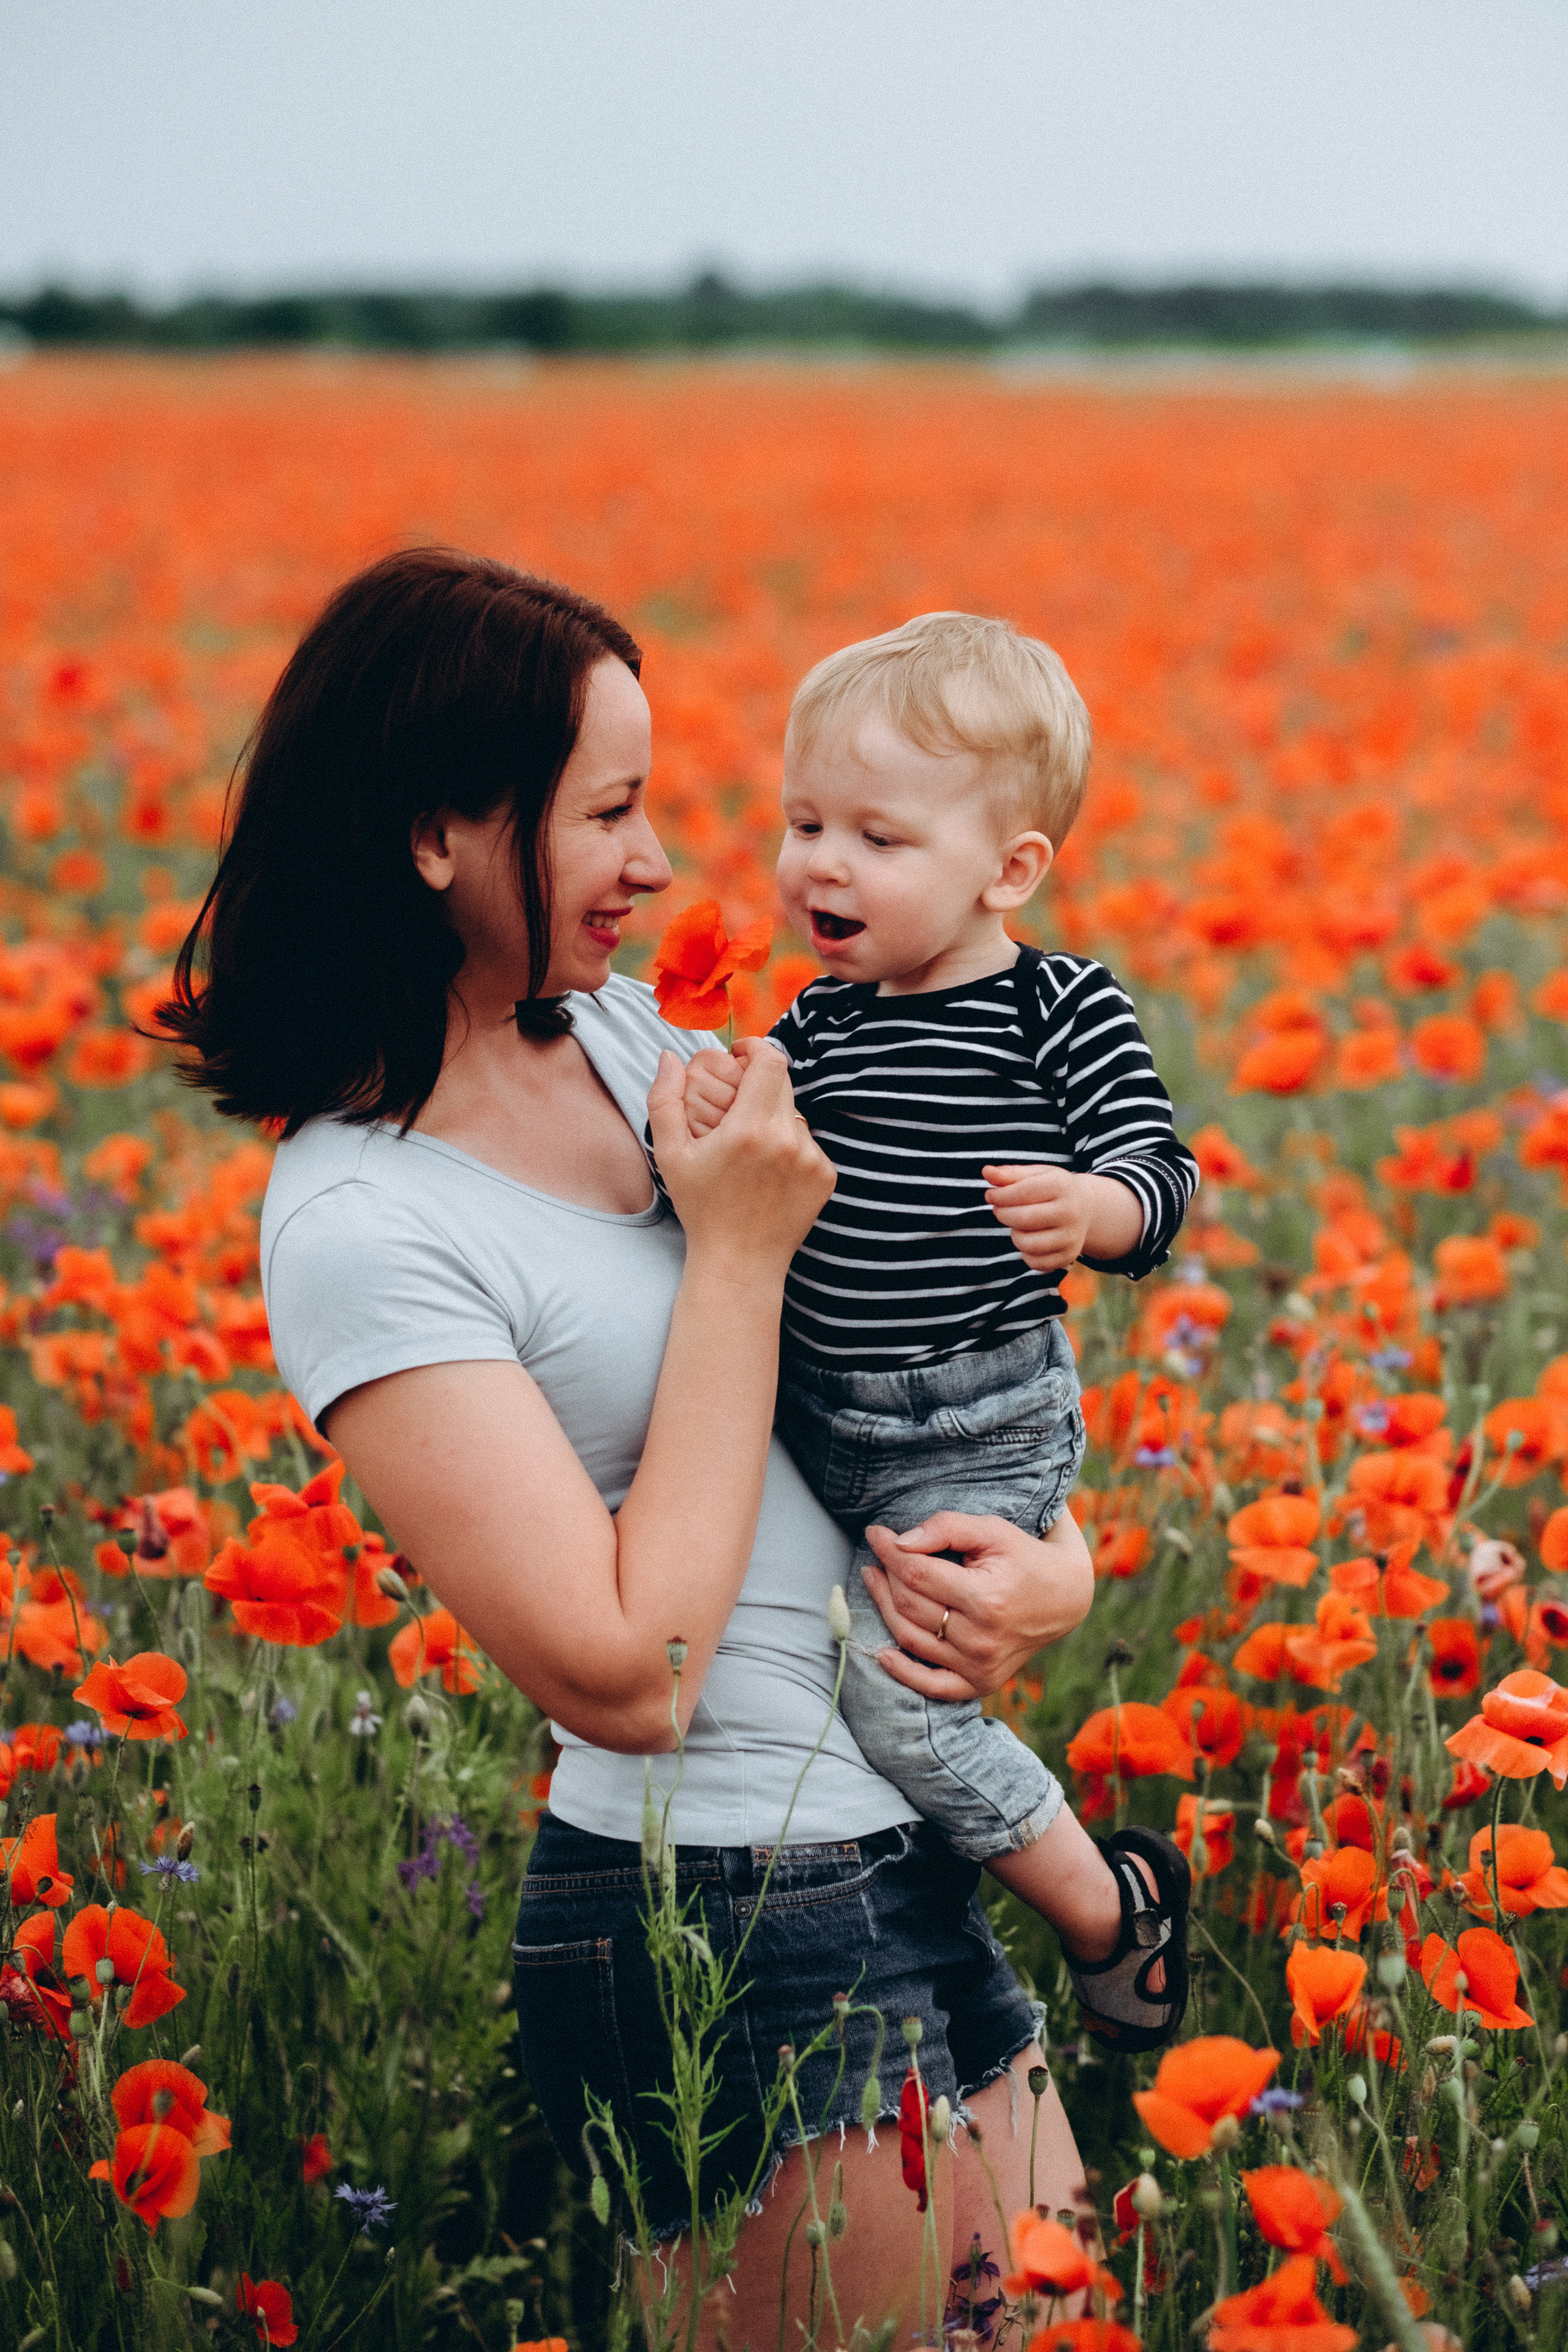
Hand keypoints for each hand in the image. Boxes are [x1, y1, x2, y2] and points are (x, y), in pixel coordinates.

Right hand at [647, 1044, 832, 1279]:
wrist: (740, 1262)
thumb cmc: (701, 1208)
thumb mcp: (671, 1155)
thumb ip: (665, 1099)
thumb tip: (670, 1056)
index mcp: (749, 1128)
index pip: (770, 1060)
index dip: (756, 1048)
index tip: (740, 1055)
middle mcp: (787, 1139)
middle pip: (782, 1083)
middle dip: (759, 1084)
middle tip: (736, 1106)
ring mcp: (812, 1159)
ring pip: (793, 1114)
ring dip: (773, 1118)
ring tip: (749, 1149)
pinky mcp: (826, 1175)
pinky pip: (808, 1143)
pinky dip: (789, 1147)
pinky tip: (768, 1174)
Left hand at [858, 1508, 1093, 1702]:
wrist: (1065, 1598)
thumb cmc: (1024, 1558)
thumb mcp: (993, 1530)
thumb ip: (947, 1528)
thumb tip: (899, 1542)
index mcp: (985, 1598)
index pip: (917, 1574)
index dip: (889, 1551)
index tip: (876, 1533)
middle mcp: (981, 1638)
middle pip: (910, 1605)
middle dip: (886, 1576)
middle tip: (877, 1556)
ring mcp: (980, 1666)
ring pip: (910, 1638)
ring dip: (884, 1609)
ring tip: (875, 1582)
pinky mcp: (980, 1683)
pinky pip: (931, 1685)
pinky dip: (901, 1672)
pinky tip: (881, 1653)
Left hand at [983, 1164, 1142, 1270]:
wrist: (1086, 1208)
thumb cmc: (1053, 1189)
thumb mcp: (1036, 1175)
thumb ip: (1010, 1174)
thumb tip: (986, 1171)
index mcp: (1062, 1186)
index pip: (1022, 1193)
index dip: (999, 1195)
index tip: (990, 1195)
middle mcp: (1071, 1212)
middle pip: (1023, 1219)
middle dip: (1003, 1214)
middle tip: (1000, 1209)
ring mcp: (1071, 1237)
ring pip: (1027, 1244)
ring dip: (1014, 1235)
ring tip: (1018, 1225)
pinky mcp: (1068, 1256)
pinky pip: (1036, 1263)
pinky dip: (1025, 1253)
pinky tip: (1030, 1239)